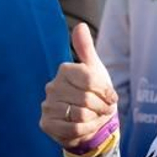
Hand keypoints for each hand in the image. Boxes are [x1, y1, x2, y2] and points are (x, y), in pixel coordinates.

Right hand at [41, 23, 117, 149]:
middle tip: (104, 109)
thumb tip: (80, 26)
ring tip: (95, 117)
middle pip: (87, 99)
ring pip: (81, 115)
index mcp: (65, 70)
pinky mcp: (46, 124)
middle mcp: (52, 86)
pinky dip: (86, 130)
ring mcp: (47, 105)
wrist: (87, 121)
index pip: (91, 80)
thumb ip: (86, 49)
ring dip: (95, 119)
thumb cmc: (92, 94)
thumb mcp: (94, 70)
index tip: (110, 97)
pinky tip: (87, 127)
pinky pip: (73, 130)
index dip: (106, 92)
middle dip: (102, 107)